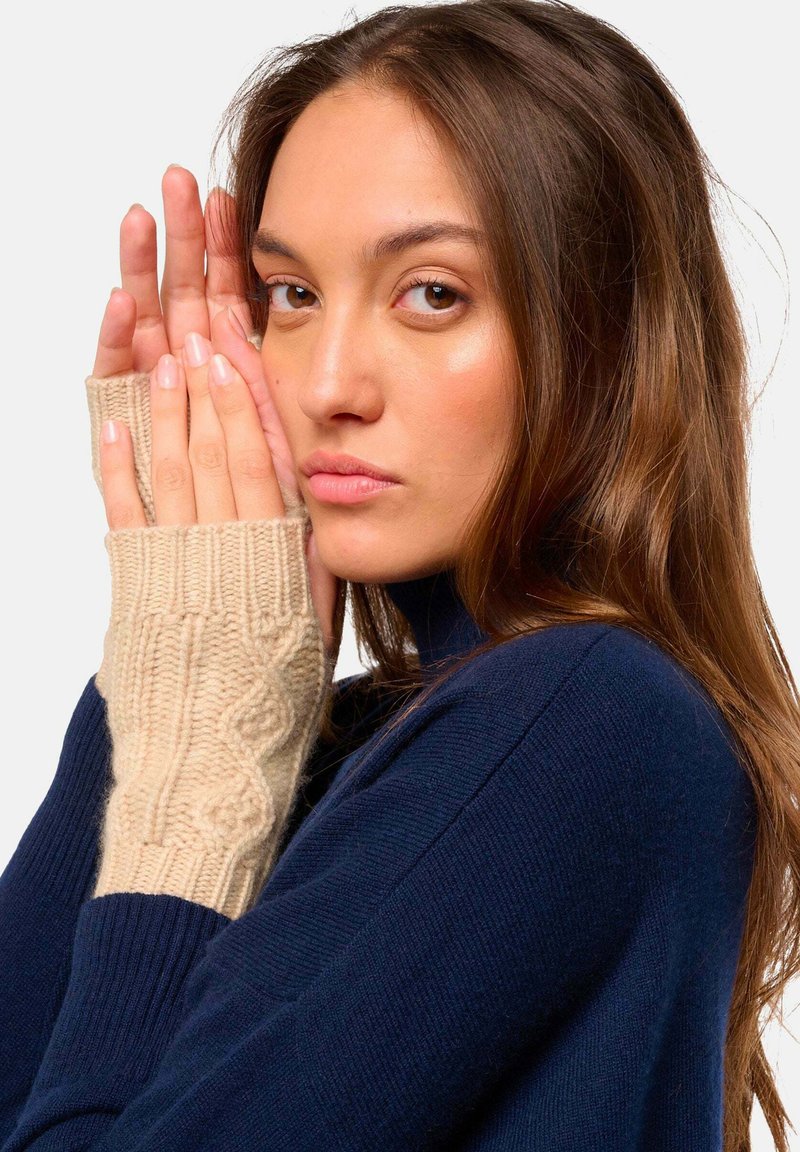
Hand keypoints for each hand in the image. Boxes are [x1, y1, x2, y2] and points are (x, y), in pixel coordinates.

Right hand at [92, 165, 299, 520]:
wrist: (237, 606)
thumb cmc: (271, 540)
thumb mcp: (285, 457)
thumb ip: (270, 398)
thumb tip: (266, 322)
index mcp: (226, 388)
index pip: (224, 305)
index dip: (224, 252)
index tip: (227, 196)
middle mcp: (186, 395)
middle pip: (180, 305)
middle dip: (178, 243)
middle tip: (175, 181)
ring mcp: (153, 417)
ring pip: (147, 335)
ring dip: (144, 276)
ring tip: (140, 220)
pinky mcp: (126, 441)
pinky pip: (119, 381)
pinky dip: (119, 349)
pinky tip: (122, 305)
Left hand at [96, 309, 339, 661]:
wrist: (211, 747)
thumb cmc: (268, 695)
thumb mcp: (314, 628)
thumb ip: (311, 568)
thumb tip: (312, 515)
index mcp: (272, 552)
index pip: (258, 456)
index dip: (244, 401)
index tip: (234, 355)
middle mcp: (224, 543)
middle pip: (214, 448)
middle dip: (204, 385)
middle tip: (196, 330)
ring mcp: (176, 557)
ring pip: (172, 467)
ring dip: (166, 410)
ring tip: (163, 361)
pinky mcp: (136, 579)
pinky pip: (124, 510)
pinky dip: (117, 465)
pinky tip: (115, 426)